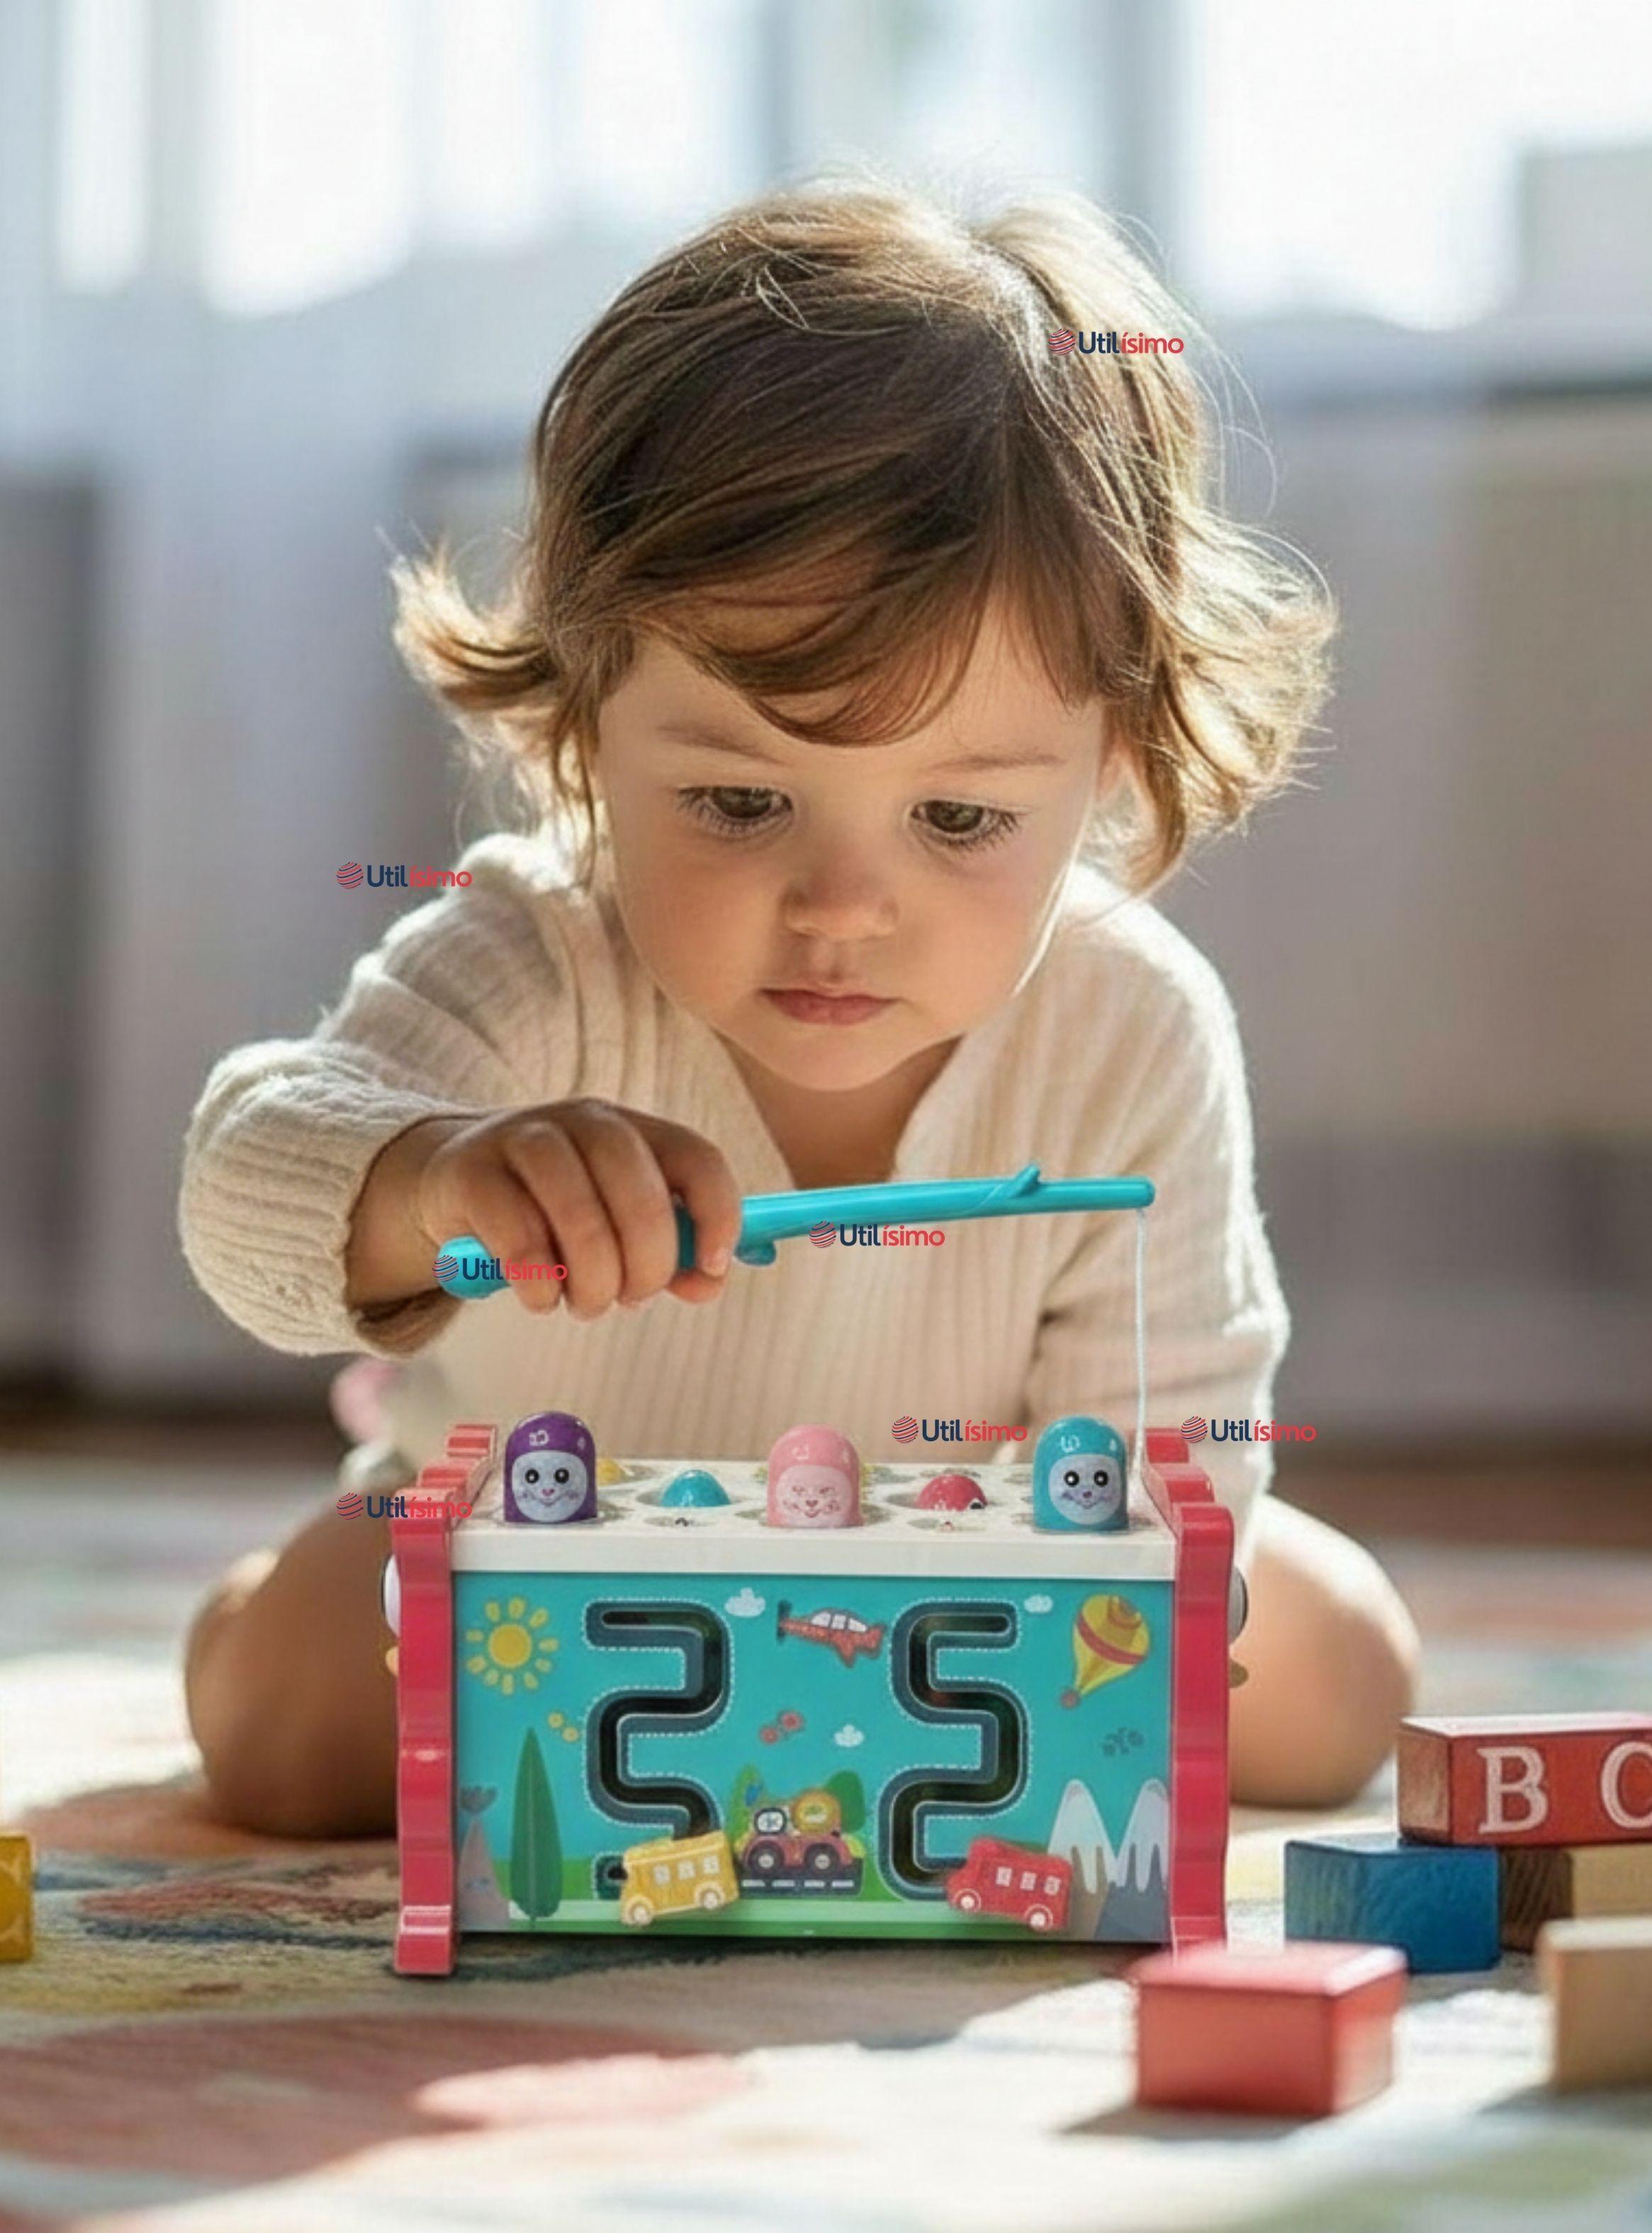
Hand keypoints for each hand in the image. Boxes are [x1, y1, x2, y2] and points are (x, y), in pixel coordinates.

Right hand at [347, 1100, 741, 1319]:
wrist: (455, 1180)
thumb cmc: (554, 1209)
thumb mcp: (617, 1222)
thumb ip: (670, 1252)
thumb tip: (707, 1283)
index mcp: (635, 1130)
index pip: (698, 1158)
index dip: (717, 1215)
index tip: (713, 1268)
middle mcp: (585, 1122)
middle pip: (640, 1196)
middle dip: (646, 1267)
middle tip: (631, 1299)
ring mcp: (524, 1139)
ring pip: (580, 1217)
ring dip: (592, 1282)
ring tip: (584, 1303)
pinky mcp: (472, 1172)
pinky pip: (519, 1239)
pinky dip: (540, 1284)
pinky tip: (540, 1296)